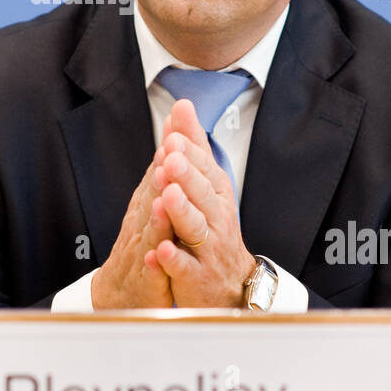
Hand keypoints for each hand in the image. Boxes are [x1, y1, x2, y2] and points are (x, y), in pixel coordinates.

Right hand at [91, 143, 176, 308]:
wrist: (120, 293)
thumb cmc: (139, 243)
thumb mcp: (151, 201)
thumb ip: (161, 167)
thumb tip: (172, 128)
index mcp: (147, 204)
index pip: (158, 176)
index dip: (167, 155)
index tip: (174, 132)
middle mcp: (142, 225)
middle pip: (151, 199)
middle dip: (160, 178)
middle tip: (168, 156)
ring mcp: (142, 253)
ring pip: (150, 234)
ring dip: (156, 218)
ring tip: (162, 203)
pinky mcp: (147, 283)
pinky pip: (151, 274)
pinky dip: (154, 264)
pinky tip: (157, 256)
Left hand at [144, 99, 256, 306]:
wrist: (231, 285)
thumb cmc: (214, 229)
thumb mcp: (206, 185)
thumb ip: (193, 146)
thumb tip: (182, 106)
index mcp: (216, 195)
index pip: (205, 171)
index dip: (190, 156)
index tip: (173, 138)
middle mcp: (216, 219)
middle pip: (201, 196)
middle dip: (186, 177)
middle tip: (171, 159)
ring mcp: (207, 249)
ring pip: (195, 229)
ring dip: (181, 212)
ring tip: (166, 197)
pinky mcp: (196, 277)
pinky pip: (184, 268)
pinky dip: (172, 259)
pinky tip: (160, 250)